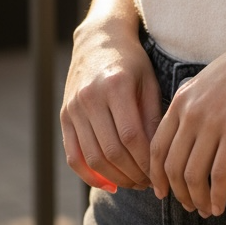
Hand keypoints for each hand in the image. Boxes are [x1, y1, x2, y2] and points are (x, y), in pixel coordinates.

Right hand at [61, 13, 161, 192]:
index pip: (131, 136)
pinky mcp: (64, 116)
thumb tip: (158, 157)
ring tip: (134, 182)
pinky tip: (109, 184)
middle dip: (133, 173)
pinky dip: (90, 175)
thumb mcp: (148, 82)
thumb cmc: (132, 62)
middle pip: (111, 151)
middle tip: (150, 182)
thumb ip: (152, 117)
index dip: (146, 160)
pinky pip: (73, 156)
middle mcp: (90, 97)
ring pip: (92, 158)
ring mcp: (73, 107)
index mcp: (115, 85)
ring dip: (115, 178)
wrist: (98, 39)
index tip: (161, 171)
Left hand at [149, 13, 225, 216]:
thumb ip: (195, 104)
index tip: (162, 192)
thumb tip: (191, 134)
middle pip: (172, 165)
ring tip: (206, 210)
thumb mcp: (210, 80)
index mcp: (182, 99)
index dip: (157, 175)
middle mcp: (191, 112)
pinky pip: (220, 174)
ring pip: (194, 174)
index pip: (157, 146)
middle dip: (177, 192)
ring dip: (197, 199)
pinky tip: (221, 206)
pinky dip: (218, 195)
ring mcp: (213, 121)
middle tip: (187, 207)